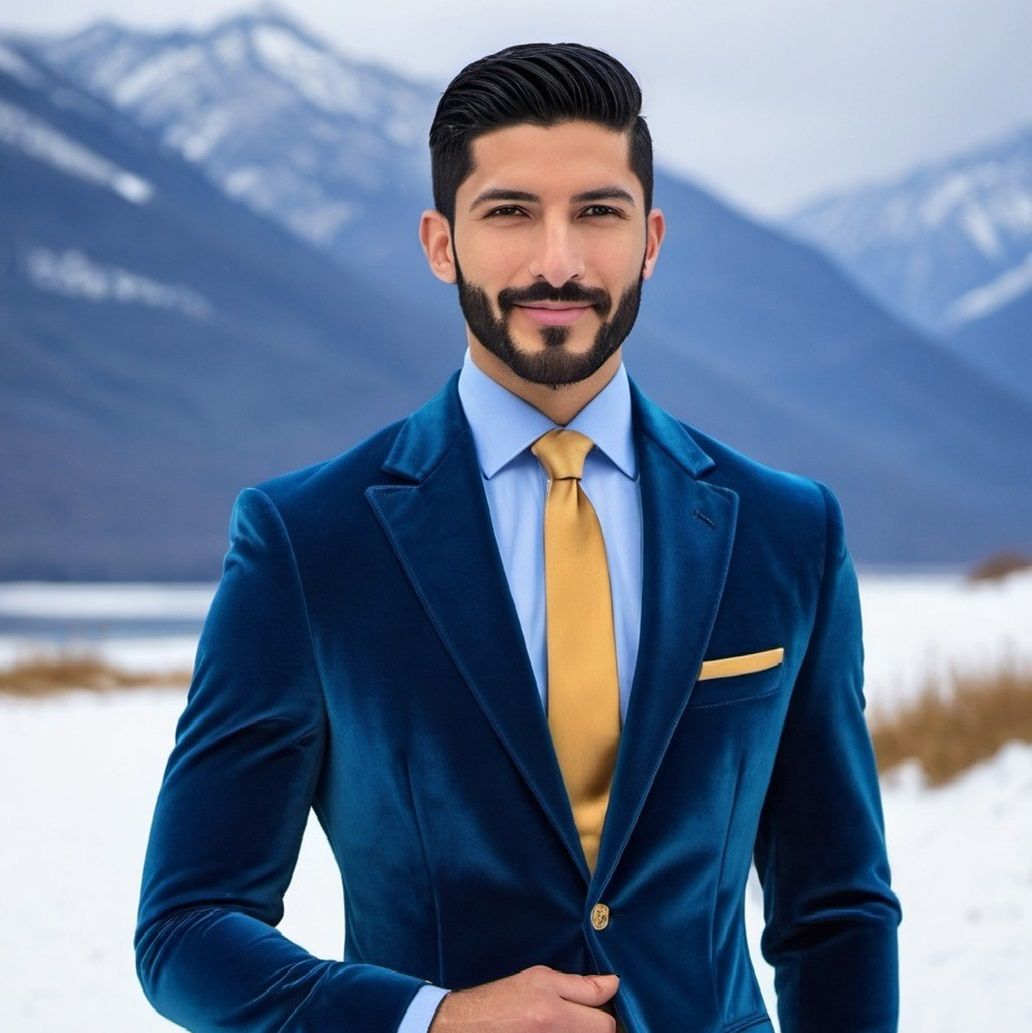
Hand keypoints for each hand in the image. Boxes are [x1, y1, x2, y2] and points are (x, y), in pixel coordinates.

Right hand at [429, 964, 619, 1031]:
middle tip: (579, 1016)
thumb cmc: (504, 998)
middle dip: (593, 1027)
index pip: (605, 1026)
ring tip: (563, 1024)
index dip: (604, 1015)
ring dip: (581, 1032)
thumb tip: (614, 984)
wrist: (468, 1027)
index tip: (596, 1008)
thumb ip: (580, 985)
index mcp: (554, 1015)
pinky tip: (553, 1032)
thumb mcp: (540, 978)